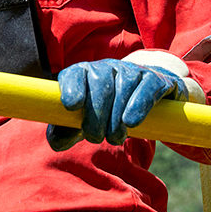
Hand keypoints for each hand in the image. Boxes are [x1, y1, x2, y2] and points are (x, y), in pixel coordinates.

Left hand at [46, 59, 186, 150]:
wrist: (147, 94)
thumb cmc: (107, 110)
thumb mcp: (85, 120)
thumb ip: (67, 131)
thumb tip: (55, 143)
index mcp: (85, 74)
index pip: (74, 74)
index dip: (72, 87)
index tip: (71, 106)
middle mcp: (107, 68)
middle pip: (100, 83)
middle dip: (95, 114)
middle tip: (94, 138)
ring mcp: (132, 71)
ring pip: (123, 86)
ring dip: (116, 116)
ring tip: (114, 138)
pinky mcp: (154, 79)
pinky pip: (147, 86)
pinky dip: (138, 104)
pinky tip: (131, 122)